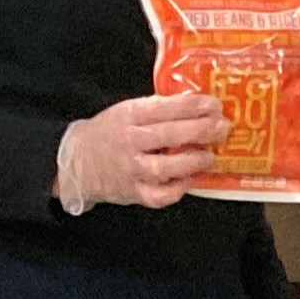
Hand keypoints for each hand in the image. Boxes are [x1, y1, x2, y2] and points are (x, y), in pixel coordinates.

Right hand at [55, 92, 224, 212]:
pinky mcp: (133, 193)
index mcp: (129, 116)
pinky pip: (159, 195)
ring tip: (210, 156)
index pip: (165, 107)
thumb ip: (158, 108)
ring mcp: (131, 169)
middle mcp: (129, 141)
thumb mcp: (127, 111)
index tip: (214, 104)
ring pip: (165, 167)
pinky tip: (190, 180)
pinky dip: (178, 189)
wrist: (76, 162)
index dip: (193, 105)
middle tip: (223, 128)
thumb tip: (197, 102)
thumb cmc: (109, 133)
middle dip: (202, 130)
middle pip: (169, 135)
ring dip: (193, 161)